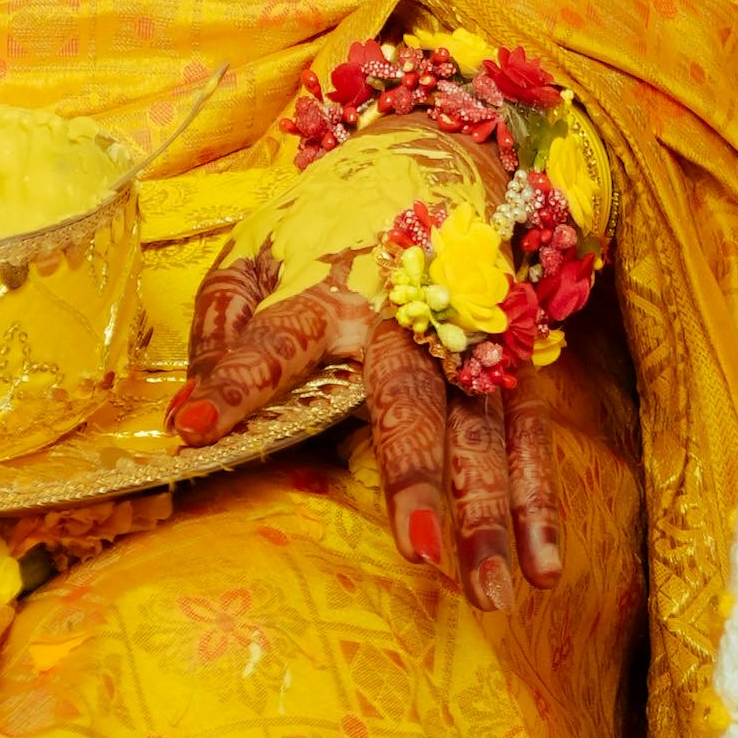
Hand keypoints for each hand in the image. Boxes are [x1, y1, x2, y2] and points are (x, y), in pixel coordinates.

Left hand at [167, 159, 561, 611]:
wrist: (435, 144)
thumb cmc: (331, 216)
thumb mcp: (262, 244)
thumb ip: (226, 315)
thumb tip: (193, 400)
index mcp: (329, 284)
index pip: (276, 336)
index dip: (235, 376)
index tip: (194, 424)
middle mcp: (405, 312)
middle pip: (410, 395)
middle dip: (415, 470)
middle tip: (417, 551)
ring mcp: (468, 335)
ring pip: (484, 427)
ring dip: (492, 511)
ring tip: (491, 593)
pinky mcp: (511, 355)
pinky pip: (529, 431)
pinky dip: (540, 500)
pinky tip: (544, 570)